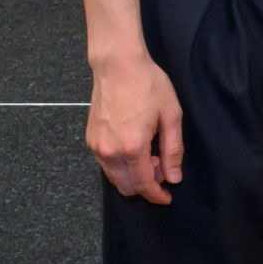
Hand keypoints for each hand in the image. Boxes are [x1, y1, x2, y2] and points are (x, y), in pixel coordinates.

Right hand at [85, 50, 183, 203]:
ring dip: (132, 177)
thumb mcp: (170, 115)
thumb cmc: (149, 85)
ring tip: (149, 155)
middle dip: (145, 185)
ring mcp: (96, 147)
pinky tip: (133, 148)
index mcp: (132, 147)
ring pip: (114, 178)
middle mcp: (110, 152)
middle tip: (161, 166)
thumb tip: (173, 178)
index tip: (167, 198)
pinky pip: (106, 165)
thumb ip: (172, 149)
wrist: (117, 65)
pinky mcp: (89, 140)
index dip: (156, 195)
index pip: (143, 185)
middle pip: (126, 187)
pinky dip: (120, 167)